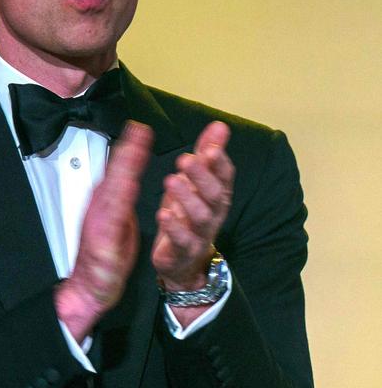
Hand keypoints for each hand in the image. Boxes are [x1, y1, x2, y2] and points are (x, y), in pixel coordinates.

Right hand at [55, 121, 153, 342]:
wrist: (91, 286)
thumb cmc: (104, 255)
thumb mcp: (119, 219)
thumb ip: (124, 198)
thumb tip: (130, 178)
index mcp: (108, 201)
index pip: (121, 170)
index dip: (131, 149)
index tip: (141, 129)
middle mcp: (101, 205)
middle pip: (116, 172)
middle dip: (128, 148)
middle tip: (140, 128)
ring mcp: (100, 218)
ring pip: (114, 186)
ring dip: (126, 164)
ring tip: (136, 146)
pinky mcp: (102, 235)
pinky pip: (114, 211)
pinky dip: (121, 195)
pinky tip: (129, 182)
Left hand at [151, 121, 233, 292]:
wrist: (181, 261)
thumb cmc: (187, 215)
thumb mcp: (195, 183)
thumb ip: (207, 155)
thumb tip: (219, 126)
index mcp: (217, 195)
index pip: (225, 176)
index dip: (220, 162)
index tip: (211, 147)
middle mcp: (214, 214)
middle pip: (214, 194)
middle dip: (202, 176)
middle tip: (185, 159)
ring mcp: (201, 234)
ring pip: (200, 217)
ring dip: (186, 198)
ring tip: (171, 181)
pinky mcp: (184, 251)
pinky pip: (182, 241)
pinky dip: (173, 227)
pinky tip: (163, 214)